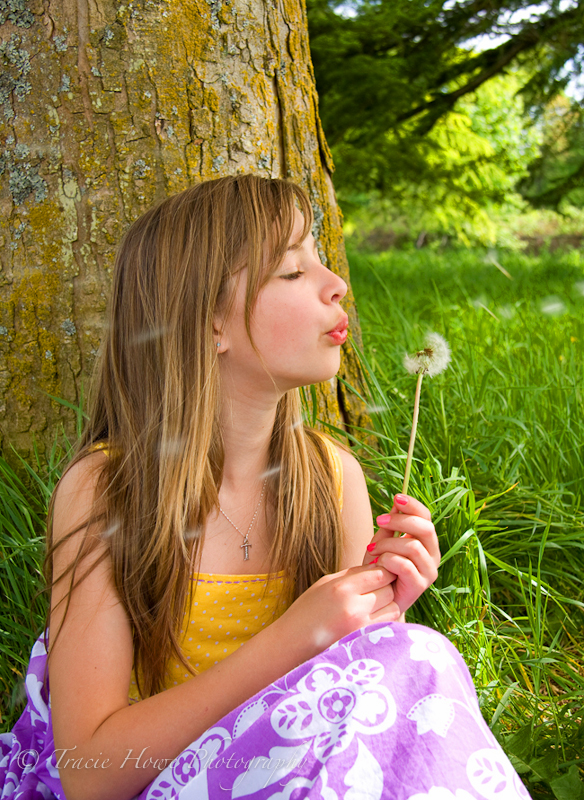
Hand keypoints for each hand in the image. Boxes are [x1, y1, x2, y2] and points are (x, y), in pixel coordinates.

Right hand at [275, 564, 399, 659]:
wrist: (291, 644)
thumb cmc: (306, 611)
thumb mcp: (325, 584)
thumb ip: (352, 575)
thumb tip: (377, 566)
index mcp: (342, 588)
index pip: (380, 573)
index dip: (383, 571)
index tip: (377, 575)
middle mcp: (354, 607)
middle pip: (389, 589)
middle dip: (386, 588)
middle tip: (375, 592)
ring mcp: (361, 627)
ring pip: (394, 608)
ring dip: (388, 605)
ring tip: (373, 607)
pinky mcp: (364, 642)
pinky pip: (388, 625)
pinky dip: (385, 620)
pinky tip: (371, 620)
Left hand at [362, 493, 439, 615]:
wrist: (376, 597)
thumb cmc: (380, 567)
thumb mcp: (382, 541)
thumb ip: (390, 525)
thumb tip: (397, 501)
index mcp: (425, 540)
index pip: (426, 516)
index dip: (413, 505)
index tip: (396, 497)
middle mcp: (432, 554)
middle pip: (425, 528)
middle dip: (400, 521)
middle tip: (380, 521)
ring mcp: (429, 570)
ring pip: (413, 546)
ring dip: (388, 544)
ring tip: (372, 549)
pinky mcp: (420, 585)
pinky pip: (405, 565)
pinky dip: (388, 561)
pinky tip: (378, 564)